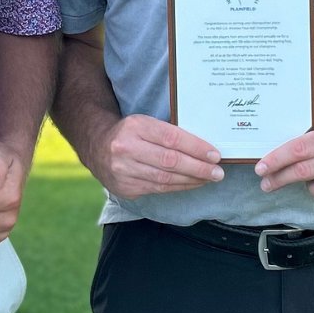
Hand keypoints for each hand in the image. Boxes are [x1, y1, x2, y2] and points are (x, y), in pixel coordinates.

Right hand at [94, 114, 222, 199]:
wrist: (96, 145)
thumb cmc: (129, 132)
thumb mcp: (144, 123)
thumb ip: (168, 133)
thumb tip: (203, 148)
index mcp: (134, 126)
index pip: (171, 138)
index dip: (196, 148)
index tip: (215, 155)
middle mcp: (126, 148)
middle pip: (170, 161)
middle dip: (198, 168)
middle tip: (218, 172)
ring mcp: (124, 170)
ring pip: (165, 178)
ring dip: (191, 180)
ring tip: (209, 178)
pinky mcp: (125, 187)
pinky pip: (158, 189)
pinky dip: (178, 187)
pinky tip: (190, 184)